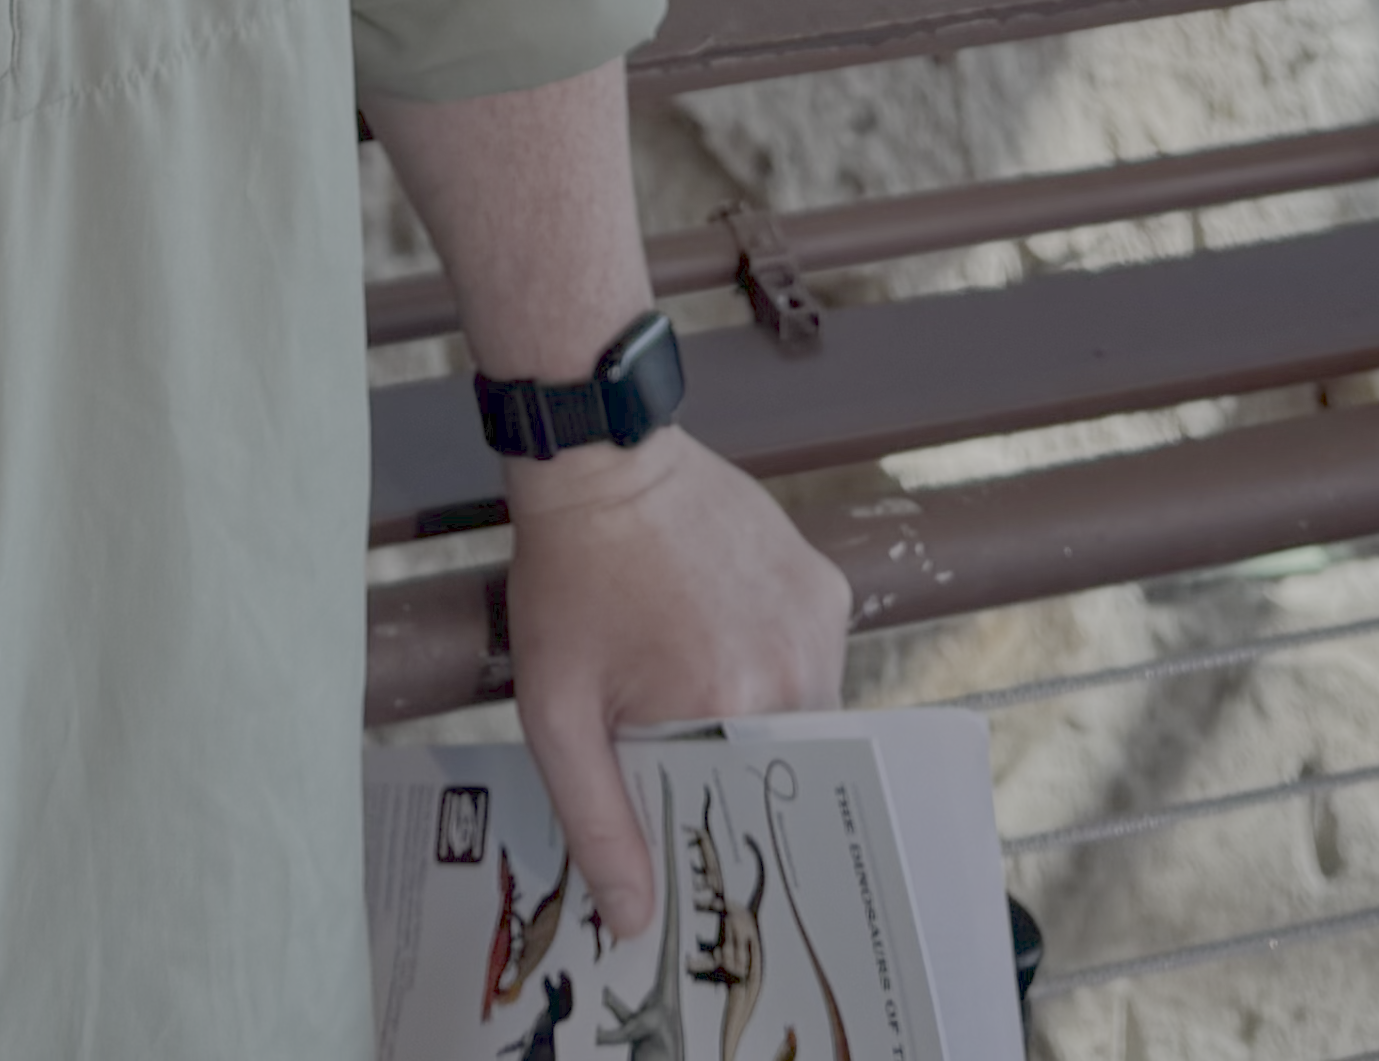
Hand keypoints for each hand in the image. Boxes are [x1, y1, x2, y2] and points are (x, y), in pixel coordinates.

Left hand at [497, 426, 850, 944]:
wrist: (599, 456)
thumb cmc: (569, 578)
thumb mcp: (556, 709)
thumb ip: (598, 821)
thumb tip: (636, 922)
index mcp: (740, 705)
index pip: (757, 810)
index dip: (725, 822)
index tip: (693, 820)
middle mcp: (799, 664)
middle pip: (784, 761)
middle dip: (736, 762)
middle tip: (682, 736)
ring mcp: (817, 616)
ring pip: (803, 707)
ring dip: (754, 707)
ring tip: (688, 670)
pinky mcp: (822, 578)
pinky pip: (810, 651)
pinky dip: (769, 654)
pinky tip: (711, 624)